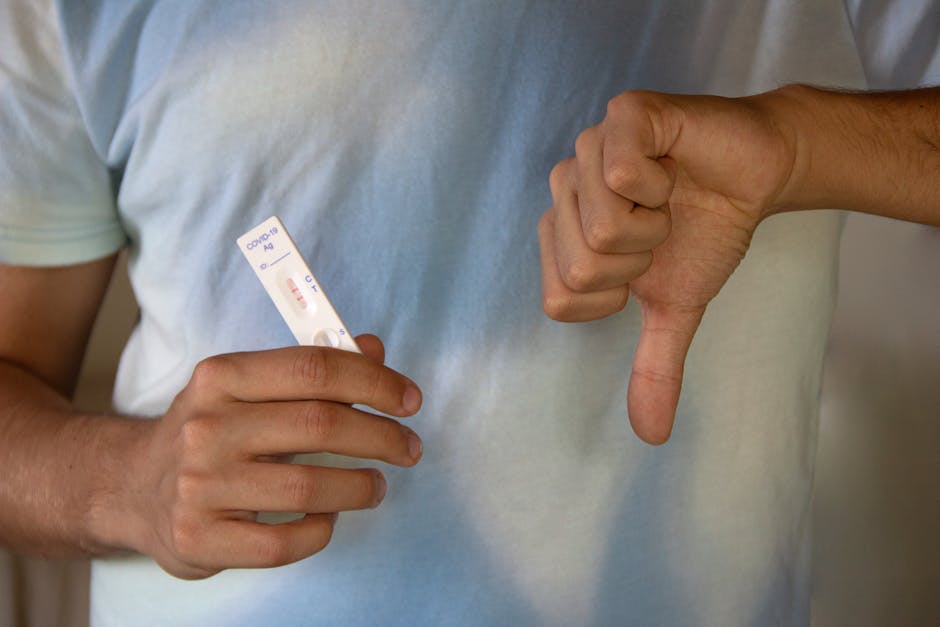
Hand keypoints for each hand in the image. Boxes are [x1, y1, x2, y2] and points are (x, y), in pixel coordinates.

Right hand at [118, 335, 421, 578]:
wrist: (131, 487)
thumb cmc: (209, 431)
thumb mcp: (248, 388)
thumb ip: (311, 369)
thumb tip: (373, 350)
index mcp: (220, 378)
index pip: (315, 368)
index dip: (374, 382)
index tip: (408, 399)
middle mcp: (206, 427)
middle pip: (321, 424)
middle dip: (382, 436)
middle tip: (408, 448)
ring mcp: (199, 486)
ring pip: (309, 486)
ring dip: (361, 486)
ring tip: (376, 485)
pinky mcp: (199, 539)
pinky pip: (284, 541)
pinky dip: (321, 529)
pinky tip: (329, 517)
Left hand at [539, 90, 794, 443]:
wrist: (757, 178)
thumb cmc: (705, 233)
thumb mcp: (676, 308)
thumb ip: (654, 366)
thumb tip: (652, 437)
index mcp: (560, 233)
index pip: (558, 298)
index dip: (612, 295)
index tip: (643, 265)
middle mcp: (562, 188)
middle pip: (580, 266)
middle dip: (639, 260)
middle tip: (660, 228)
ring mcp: (586, 147)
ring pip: (602, 227)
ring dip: (654, 226)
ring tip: (667, 198)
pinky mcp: (621, 115)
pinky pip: (621, 172)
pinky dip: (663, 186)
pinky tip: (673, 168)